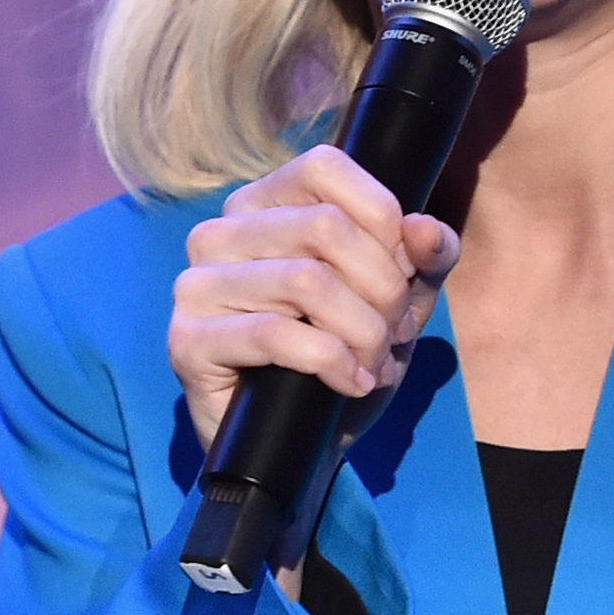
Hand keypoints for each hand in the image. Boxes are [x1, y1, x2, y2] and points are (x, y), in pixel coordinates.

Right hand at [170, 145, 460, 454]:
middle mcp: (221, 232)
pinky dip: (331, 361)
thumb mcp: (401, 303)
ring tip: (373, 362)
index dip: (381, 218)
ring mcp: (196, 285)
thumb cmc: (347, 358)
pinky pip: (276, 333)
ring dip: (362, 330)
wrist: (304, 447)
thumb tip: (425, 229)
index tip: (402, 272)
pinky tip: (349, 382)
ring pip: (306, 280)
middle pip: (325, 226)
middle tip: (392, 333)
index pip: (325, 167)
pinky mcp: (188, 342)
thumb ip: (424, 258)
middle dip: (383, 288)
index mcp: (266, 205)